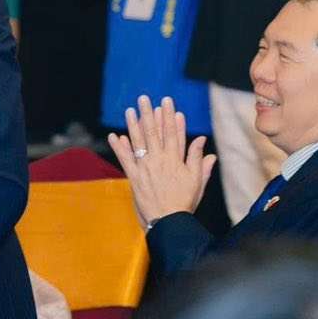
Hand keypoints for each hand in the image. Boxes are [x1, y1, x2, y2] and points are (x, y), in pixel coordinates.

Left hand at [108, 95, 215, 226]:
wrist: (169, 221)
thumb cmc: (185, 201)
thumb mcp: (197, 180)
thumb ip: (199, 159)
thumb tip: (203, 141)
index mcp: (176, 160)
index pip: (173, 133)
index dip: (170, 116)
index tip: (167, 102)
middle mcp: (160, 160)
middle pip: (154, 133)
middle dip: (149, 114)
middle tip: (144, 98)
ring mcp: (146, 168)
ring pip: (139, 142)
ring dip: (133, 125)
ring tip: (130, 110)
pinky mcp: (134, 177)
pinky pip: (125, 159)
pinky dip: (119, 147)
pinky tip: (114, 135)